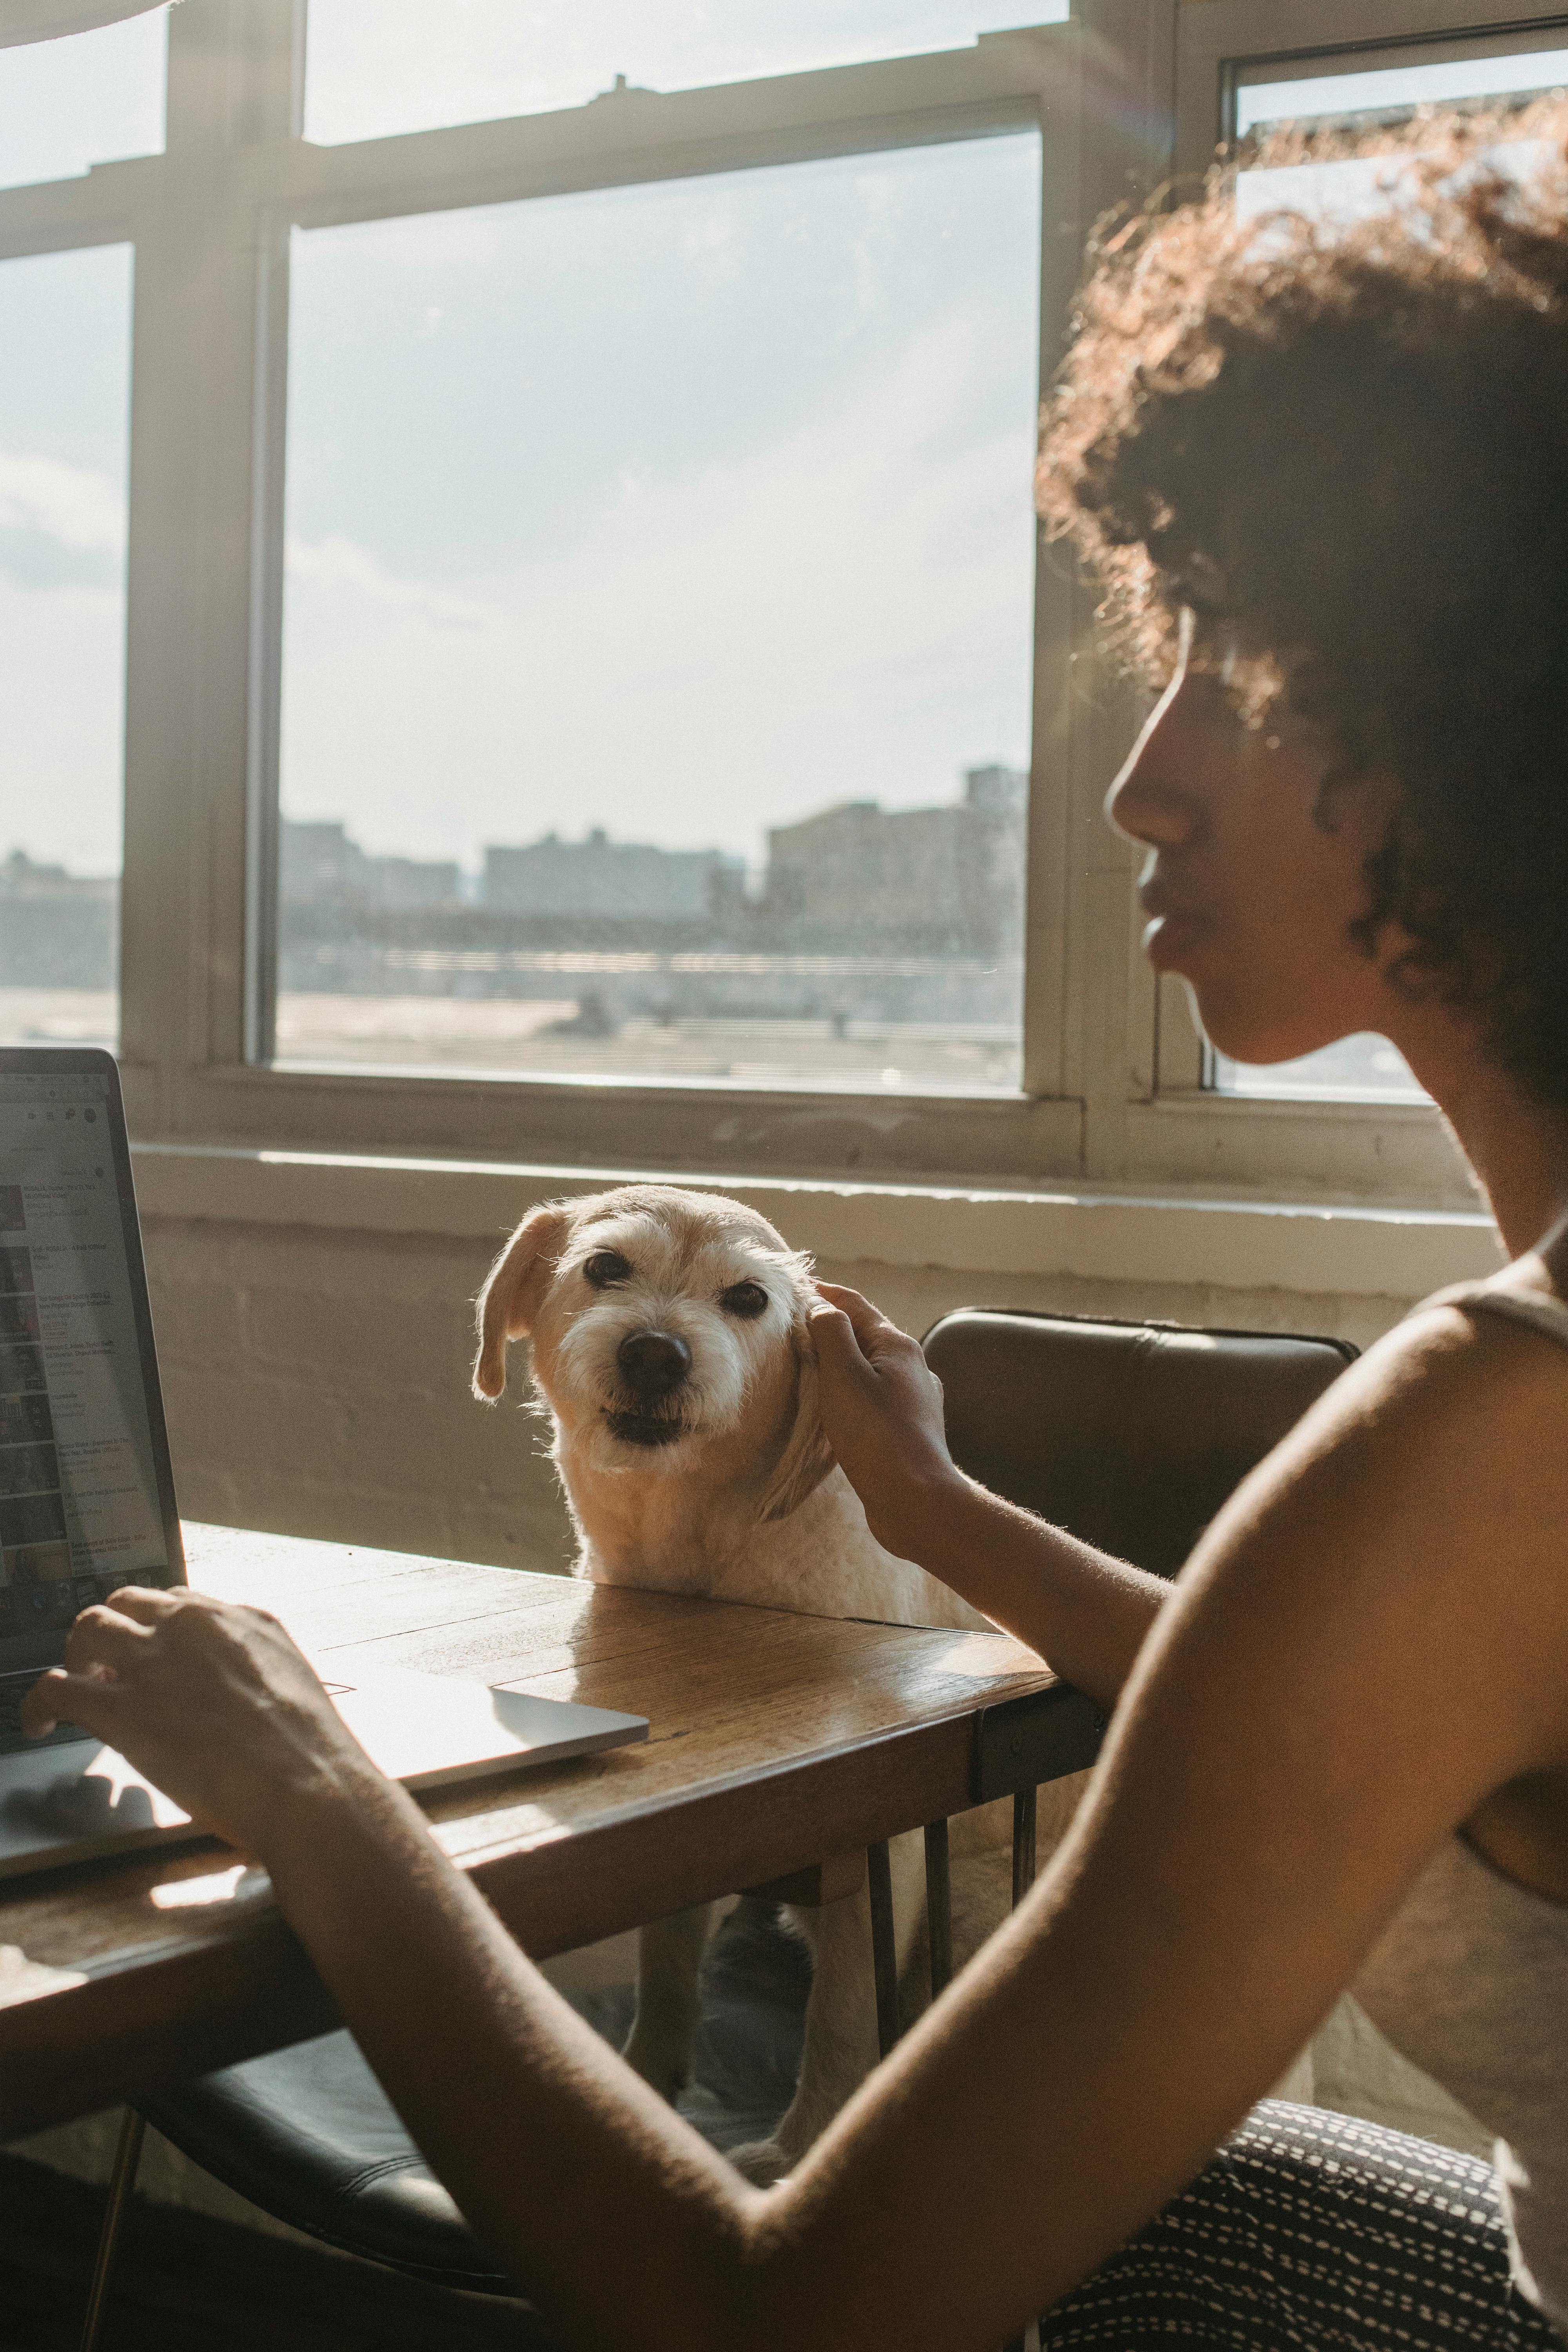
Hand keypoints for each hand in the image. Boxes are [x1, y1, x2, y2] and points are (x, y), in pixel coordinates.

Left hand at [18, 1588, 379, 1855]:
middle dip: (114, 1631)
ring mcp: (155, 1663)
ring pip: (87, 1627)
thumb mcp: (294, 1683)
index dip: (156, 1629)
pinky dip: (38, 1702)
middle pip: (126, 1602)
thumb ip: (257, 1668)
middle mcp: (193, 1626)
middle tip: (109, 1668)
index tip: (151, 1652)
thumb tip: (234, 1687)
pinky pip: (56, 1688)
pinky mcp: (122, 1709)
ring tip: (77, 1685)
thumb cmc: (312, 1752)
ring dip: (77, 1654)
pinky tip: (39, 1722)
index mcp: (241, 1619)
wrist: (308, 1785)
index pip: (178, 1601)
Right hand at [807, 1282, 963, 1558]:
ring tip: (805, 1366)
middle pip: (864, 1335)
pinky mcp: (906, 1430)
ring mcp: (912, 1400)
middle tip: (790, 1329)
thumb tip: (822, 1307)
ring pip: (868, 1369)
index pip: (855, 1305)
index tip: (792, 1290)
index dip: (823, 1293)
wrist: (917, 1501)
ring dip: (838, 1363)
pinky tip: (833, 1409)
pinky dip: (848, 1393)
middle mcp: (911, 1368)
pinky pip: (871, 1399)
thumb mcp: (845, 1376)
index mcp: (898, 1347)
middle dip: (829, 1328)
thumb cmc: (878, 1437)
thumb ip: (831, 1334)